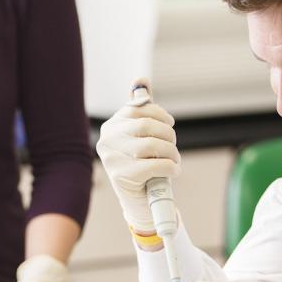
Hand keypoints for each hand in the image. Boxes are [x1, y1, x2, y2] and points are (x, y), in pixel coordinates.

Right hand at [95, 95, 180, 231]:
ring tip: (174, 160)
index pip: (139, 108)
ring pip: (152, 145)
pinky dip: (170, 167)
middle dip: (168, 135)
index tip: (169, 125)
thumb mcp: (141, 136)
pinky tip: (173, 171)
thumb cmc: (142, 164)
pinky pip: (155, 165)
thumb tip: (141, 80)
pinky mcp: (121, 176)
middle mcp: (106, 139)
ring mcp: (111, 158)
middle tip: (174, 147)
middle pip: (147, 125)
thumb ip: (141, 108)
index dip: (160, 115)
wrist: (139, 201)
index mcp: (111, 126)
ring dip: (171, 153)